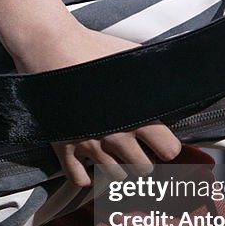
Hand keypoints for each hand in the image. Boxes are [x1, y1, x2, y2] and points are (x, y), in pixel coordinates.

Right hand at [13, 26, 181, 187]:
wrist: (50, 46)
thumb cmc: (92, 48)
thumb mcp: (134, 57)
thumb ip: (154, 77)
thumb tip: (174, 82)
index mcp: (139, 115)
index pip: (170, 151)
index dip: (168, 145)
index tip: (161, 140)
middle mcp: (116, 136)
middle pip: (144, 169)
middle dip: (144, 158)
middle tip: (137, 145)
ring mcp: (88, 144)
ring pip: (115, 177)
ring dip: (118, 167)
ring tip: (115, 151)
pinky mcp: (63, 146)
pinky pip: (78, 179)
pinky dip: (87, 176)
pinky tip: (91, 163)